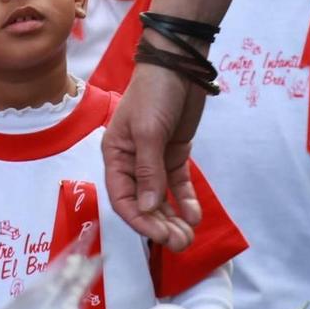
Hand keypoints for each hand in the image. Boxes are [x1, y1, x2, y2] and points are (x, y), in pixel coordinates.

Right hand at [101, 61, 205, 250]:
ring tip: (189, 236)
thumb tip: (147, 209)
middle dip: (160, 224)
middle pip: (143, 202)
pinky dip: (185, 200)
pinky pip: (177, 184)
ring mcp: (154, 159)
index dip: (139, 220)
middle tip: (181, 243)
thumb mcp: (148, 132)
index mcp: (115, 155)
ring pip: (161, 197)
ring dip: (173, 218)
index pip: (122, 197)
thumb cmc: (153, 94)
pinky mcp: (175, 154)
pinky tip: (194, 215)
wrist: (180, 65)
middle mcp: (131, 162)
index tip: (159, 236)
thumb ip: (148, 172)